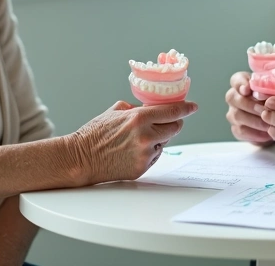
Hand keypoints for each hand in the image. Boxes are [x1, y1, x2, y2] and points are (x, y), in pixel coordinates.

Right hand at [68, 100, 197, 185]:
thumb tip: (153, 109)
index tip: (193, 106)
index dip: (186, 108)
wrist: (81, 158)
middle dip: (173, 123)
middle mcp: (146, 136)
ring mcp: (145, 154)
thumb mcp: (116, 111)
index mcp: (139, 118)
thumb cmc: (94, 133)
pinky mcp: (142, 168)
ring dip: (158, 138)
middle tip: (165, 121)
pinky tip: (133, 150)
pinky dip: (150, 151)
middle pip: (175, 128)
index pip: (172, 111)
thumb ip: (137, 109)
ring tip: (137, 138)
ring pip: (164, 143)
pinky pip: (155, 156)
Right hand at [225, 71, 273, 144]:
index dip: (240, 84)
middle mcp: (234, 97)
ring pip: (237, 115)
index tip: (247, 90)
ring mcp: (233, 113)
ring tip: (270, 124)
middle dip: (251, 105)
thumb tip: (272, 92)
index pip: (236, 80)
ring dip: (255, 120)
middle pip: (233, 98)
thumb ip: (272, 89)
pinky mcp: (236, 129)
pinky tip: (267, 134)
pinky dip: (255, 133)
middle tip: (266, 110)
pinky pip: (241, 131)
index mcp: (242, 83)